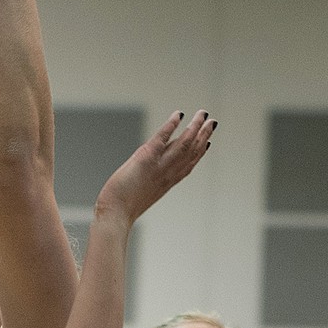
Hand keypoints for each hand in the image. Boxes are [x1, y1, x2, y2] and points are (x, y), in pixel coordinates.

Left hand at [94, 111, 216, 225]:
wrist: (115, 214)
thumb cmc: (121, 209)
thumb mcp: (141, 195)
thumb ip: (148, 183)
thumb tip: (145, 172)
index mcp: (166, 183)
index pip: (188, 165)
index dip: (200, 153)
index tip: (207, 141)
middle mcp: (168, 174)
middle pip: (191, 152)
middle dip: (203, 136)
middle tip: (212, 122)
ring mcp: (159, 165)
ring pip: (183, 143)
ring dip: (195, 127)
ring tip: (203, 114)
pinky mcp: (146, 157)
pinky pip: (162, 138)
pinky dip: (171, 125)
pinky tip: (179, 115)